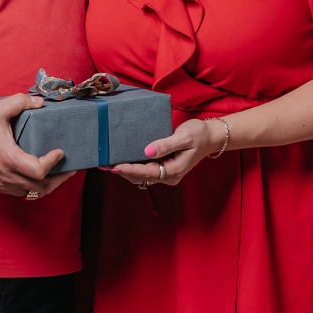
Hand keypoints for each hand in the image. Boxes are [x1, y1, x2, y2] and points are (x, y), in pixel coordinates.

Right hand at [0, 94, 75, 197]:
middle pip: (41, 187)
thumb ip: (20, 101)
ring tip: (60, 174)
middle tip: (71, 168)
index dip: (53, 163)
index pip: (39, 171)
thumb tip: (41, 102)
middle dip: (59, 178)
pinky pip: (22, 193)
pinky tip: (41, 178)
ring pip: (32, 193)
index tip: (60, 152)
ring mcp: (1, 184)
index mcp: (9, 159)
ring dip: (48, 185)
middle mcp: (6, 176)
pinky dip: (34, 187)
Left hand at [105, 118, 222, 187]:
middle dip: (122, 172)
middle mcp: (169, 176)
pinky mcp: (164, 168)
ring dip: (125, 171)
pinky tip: (122, 161)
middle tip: (103, 165)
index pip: (147, 172)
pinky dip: (133, 167)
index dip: (129, 170)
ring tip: (108, 164)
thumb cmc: (198, 134)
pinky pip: (145, 171)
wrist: (210, 137)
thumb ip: (165, 144)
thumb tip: (147, 151)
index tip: (114, 166)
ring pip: (142, 176)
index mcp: (174, 170)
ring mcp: (166, 173)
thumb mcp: (183, 137)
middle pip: (141, 177)